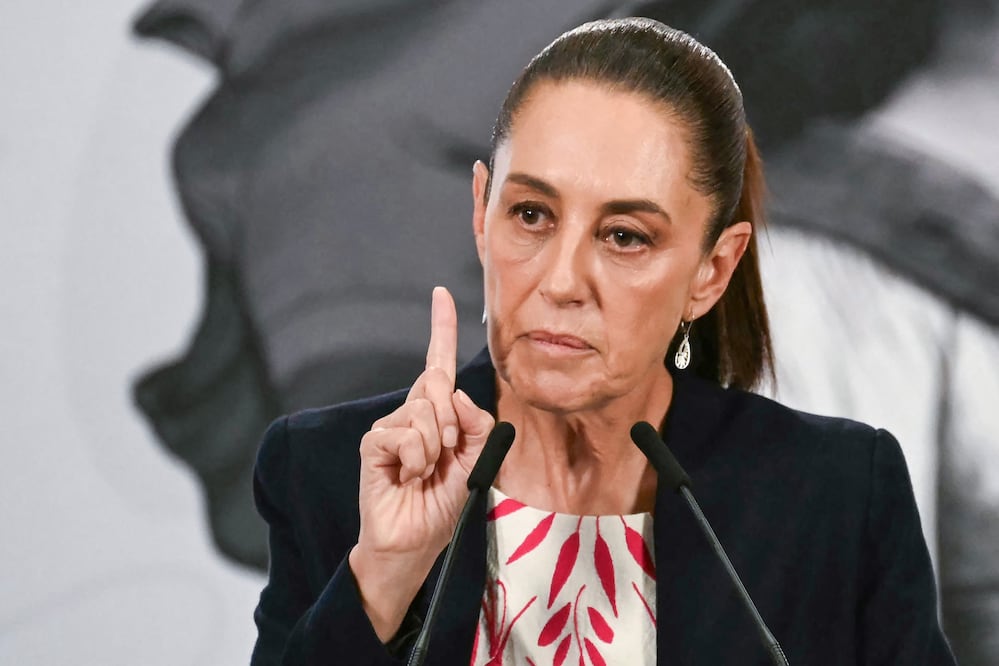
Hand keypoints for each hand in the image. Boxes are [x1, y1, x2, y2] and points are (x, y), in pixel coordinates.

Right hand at [350, 286, 494, 639]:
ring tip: (425, 473)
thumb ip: (478, 425)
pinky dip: (417, 458)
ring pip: (425, 412)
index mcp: (438, 412)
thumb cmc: (444, 501)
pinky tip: (408, 477)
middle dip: (453, 422)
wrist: (417, 540)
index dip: (441, 327)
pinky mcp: (374, 444)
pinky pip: (406, 435)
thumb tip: (454, 394)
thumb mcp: (476, 462)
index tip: (441, 294)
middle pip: (438, 384)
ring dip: (436, 448)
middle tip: (446, 456)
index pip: (438, 363)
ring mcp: (391, 426)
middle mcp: (412, 412)